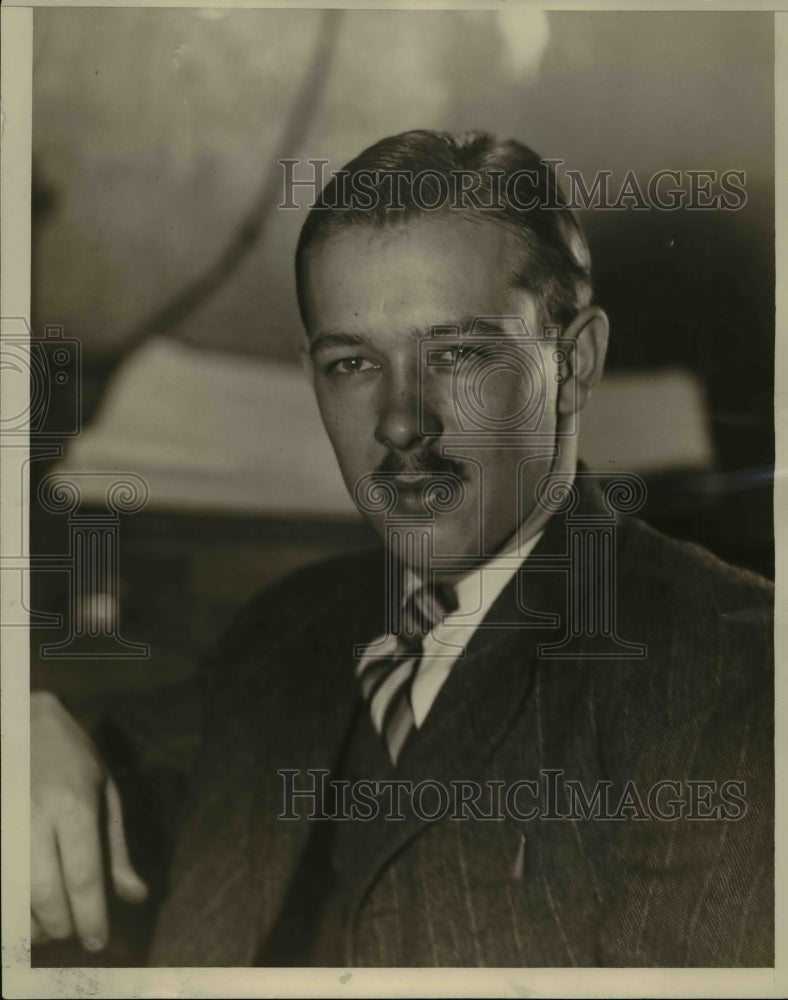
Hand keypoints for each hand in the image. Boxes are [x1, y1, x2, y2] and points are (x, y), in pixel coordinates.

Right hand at [31, 691, 147, 951]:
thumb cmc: (71, 757)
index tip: (98, 941)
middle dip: (62, 926)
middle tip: (74, 932)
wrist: (21, 721)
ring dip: (32, 923)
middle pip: (45, 894)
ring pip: (14, 897)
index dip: (91, 917)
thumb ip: (116, 848)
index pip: (83, 876)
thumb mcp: (106, 791)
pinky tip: (26, 908)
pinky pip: (1, 886)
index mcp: (74, 806)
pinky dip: (13, 906)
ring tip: (50, 925)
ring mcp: (5, 828)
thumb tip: (136, 896)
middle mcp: (35, 819)